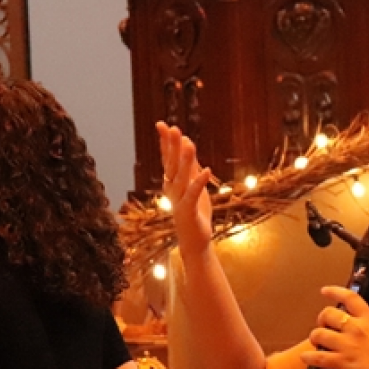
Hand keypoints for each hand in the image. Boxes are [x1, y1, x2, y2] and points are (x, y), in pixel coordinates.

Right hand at [155, 121, 213, 257]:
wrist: (195, 242)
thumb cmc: (195, 214)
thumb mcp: (193, 187)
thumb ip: (190, 167)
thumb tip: (187, 143)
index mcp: (172, 184)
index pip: (167, 160)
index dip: (165, 143)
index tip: (162, 125)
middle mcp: (172, 191)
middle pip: (171, 165)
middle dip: (172, 147)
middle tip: (172, 128)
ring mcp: (179, 201)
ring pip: (182, 178)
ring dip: (185, 160)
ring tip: (189, 143)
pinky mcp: (188, 212)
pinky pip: (193, 195)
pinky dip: (199, 183)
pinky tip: (206, 170)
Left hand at [300, 286, 368, 368]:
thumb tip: (357, 335)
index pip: (351, 298)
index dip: (335, 292)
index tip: (325, 291)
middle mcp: (357, 328)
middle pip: (329, 314)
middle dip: (321, 319)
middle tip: (322, 327)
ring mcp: (348, 345)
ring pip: (319, 333)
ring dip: (315, 338)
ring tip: (317, 344)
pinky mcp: (342, 362)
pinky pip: (318, 357)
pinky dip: (309, 357)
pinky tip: (305, 358)